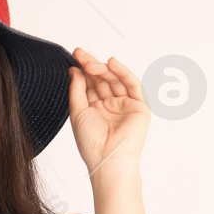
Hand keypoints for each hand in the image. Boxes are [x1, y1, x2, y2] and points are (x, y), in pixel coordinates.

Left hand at [67, 48, 149, 180]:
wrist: (107, 159)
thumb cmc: (91, 142)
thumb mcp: (77, 111)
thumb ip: (76, 89)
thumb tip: (74, 70)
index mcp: (96, 109)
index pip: (91, 84)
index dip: (83, 69)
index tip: (74, 56)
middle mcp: (111, 106)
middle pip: (103, 79)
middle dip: (91, 65)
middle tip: (80, 55)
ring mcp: (125, 106)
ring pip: (116, 80)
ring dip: (103, 68)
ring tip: (90, 63)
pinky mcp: (139, 107)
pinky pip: (132, 85)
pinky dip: (123, 72)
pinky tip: (111, 63)